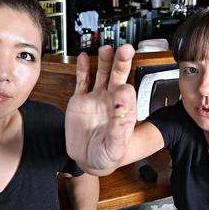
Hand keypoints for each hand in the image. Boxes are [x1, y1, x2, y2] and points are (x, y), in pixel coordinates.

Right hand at [65, 44, 136, 173]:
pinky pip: (82, 81)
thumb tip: (122, 105)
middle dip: (122, 62)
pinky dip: (82, 68)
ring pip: (102, 74)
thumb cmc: (107, 156)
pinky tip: (84, 57)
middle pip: (119, 77)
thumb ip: (119, 129)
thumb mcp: (114, 147)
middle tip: (126, 50)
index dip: (126, 91)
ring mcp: (96, 99)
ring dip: (105, 61)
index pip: (128, 96)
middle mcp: (112, 102)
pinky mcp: (80, 100)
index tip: (123, 88)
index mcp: (124, 113)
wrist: (87, 160)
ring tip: (107, 49)